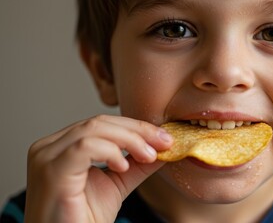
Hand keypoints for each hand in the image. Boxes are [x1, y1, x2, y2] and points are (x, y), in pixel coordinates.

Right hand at [24, 115, 172, 222]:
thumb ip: (137, 163)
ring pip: (94, 129)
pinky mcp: (52, 172)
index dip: (136, 127)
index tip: (164, 137)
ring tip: (148, 156)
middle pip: (99, 122)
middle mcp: (49, 148)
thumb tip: (164, 147)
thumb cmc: (84, 219)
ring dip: (130, 139)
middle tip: (164, 142)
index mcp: (62, 147)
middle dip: (137, 130)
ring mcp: (46, 158)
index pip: (102, 124)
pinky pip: (84, 147)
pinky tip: (123, 166)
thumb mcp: (118, 183)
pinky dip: (110, 151)